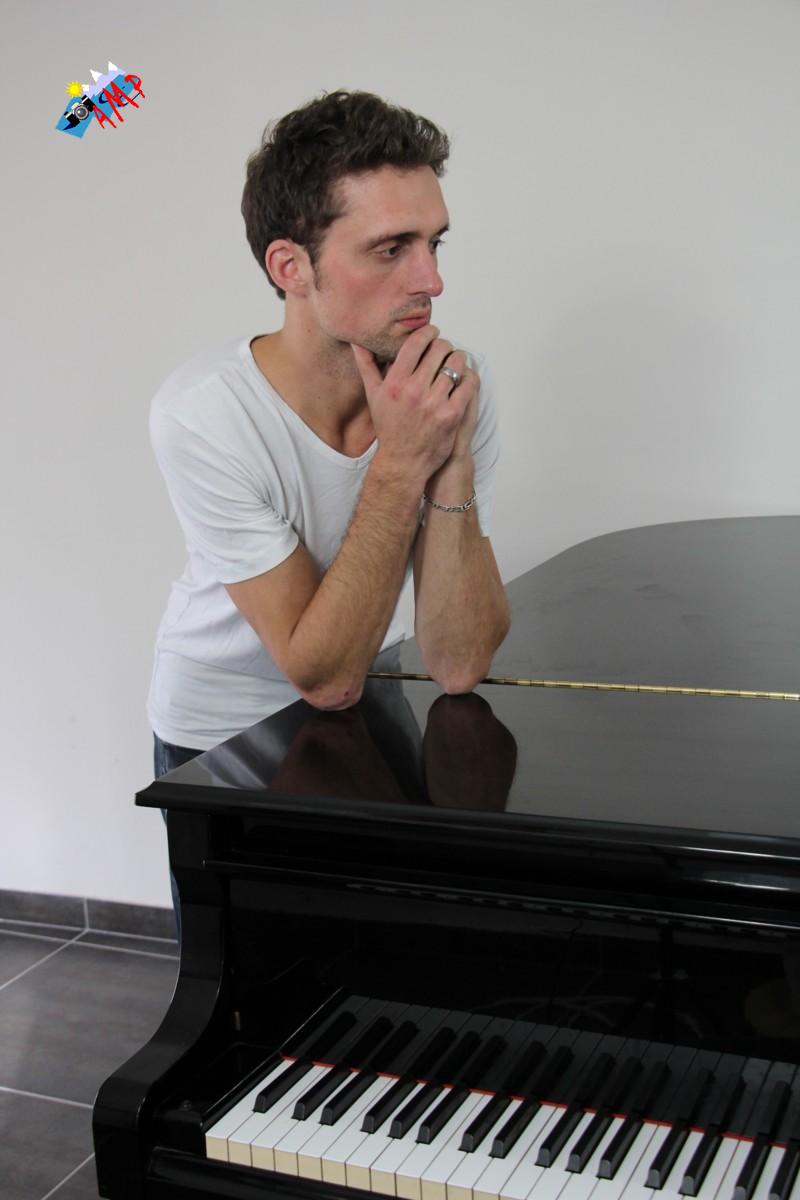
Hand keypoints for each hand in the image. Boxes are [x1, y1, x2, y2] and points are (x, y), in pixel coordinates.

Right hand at [351, 325, 478, 484]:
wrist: (403, 462)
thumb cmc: (389, 427)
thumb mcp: (373, 396)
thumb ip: (367, 366)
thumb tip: (357, 342)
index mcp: (395, 382)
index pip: (416, 343)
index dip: (429, 332)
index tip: (433, 333)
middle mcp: (414, 391)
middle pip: (440, 349)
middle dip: (444, 346)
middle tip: (444, 350)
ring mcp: (434, 403)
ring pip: (457, 364)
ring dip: (458, 360)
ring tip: (455, 363)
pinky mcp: (451, 415)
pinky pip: (468, 384)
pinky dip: (469, 377)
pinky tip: (463, 379)